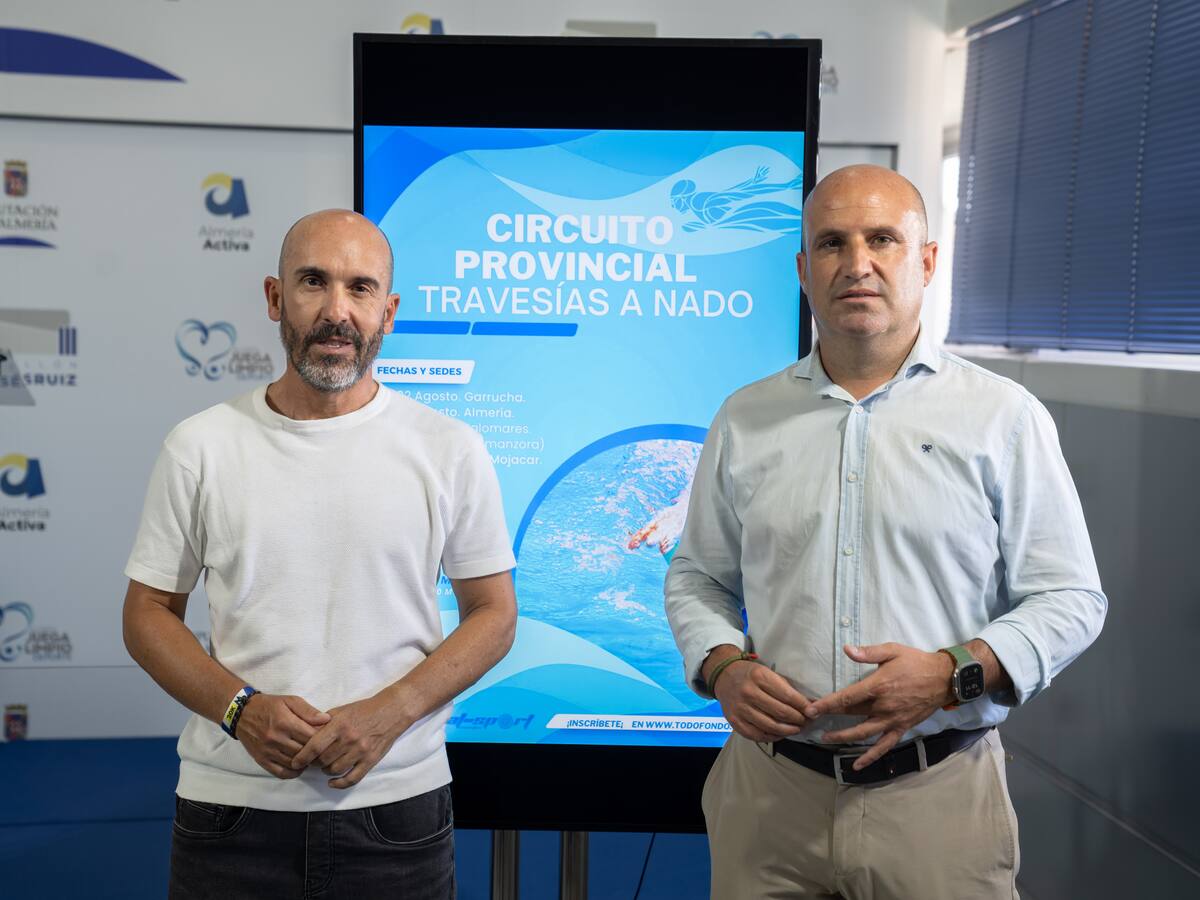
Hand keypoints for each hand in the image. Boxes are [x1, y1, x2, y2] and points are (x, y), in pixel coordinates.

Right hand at [235, 694, 330, 779]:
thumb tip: (326, 720)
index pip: (311, 737)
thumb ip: (309, 711)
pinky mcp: (261, 760)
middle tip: (322, 749)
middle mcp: (276, 738)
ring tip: (312, 757)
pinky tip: (299, 766)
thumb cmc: (269, 705)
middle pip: (304, 752)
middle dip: (316, 752)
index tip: (327, 738)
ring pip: (294, 764)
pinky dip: (293, 772)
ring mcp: (268, 751)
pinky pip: (280, 773)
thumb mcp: (290, 701)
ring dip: (306, 762)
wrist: (242, 713)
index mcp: (285, 722)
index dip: (323, 738)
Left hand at [290, 692, 405, 788]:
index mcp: (339, 725)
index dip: (302, 757)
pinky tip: (332, 782)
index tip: (295, 762)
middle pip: (323, 760)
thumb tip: (306, 735)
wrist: (391, 711)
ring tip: (325, 766)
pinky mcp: (370, 760)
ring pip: (335, 770)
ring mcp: (361, 751)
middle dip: (314, 763)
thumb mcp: (341, 710)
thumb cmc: (364, 710)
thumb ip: (324, 723)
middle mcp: (349, 739)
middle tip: (312, 761)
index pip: (314, 746)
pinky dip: (340, 784)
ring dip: (326, 771)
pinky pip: (352, 778)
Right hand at [713, 658, 811, 742]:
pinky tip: (780, 734)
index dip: (803, 706)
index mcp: (759, 677)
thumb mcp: (767, 672)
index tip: (812, 711)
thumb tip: (808, 704)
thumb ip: (785, 688)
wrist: (724, 676)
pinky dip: (772, 737)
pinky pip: (757, 735)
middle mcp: (748, 692)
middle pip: (781, 712)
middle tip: (806, 721)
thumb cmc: (750, 675)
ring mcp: (740, 708)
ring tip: (796, 729)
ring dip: (788, 730)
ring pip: (770, 726)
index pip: (788, 696)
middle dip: (798, 719)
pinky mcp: (734, 721)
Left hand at [804, 643, 954, 770]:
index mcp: (878, 686)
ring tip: (825, 739)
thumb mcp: (892, 651)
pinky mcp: (901, 728)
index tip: (810, 709)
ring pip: (863, 733)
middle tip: (810, 720)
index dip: (827, 704)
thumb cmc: (916, 662)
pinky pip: (883, 746)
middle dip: (829, 717)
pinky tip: (857, 764)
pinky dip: (870, 757)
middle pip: (851, 715)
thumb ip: (868, 652)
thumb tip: (846, 649)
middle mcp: (883, 706)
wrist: (944, 679)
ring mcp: (892, 720)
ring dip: (843, 738)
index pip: (846, 698)